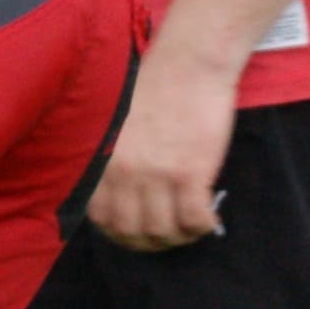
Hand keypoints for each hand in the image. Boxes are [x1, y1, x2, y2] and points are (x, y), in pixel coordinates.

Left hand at [87, 57, 236, 250]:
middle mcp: (123, 174)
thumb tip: (126, 198)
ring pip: (163, 231)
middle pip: (130, 232)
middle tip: (168, 235)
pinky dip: (202, 226)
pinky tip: (208, 218)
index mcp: (102, 162)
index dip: (120, 234)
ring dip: (179, 238)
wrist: (188, 65)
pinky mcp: (190, 173)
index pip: (101, 219)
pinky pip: (194, 219)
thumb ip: (114, 162)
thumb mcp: (116, 129)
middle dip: (150, 243)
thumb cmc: (154, 90)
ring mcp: (156, 175)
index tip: (138, 231)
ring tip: (190, 227)